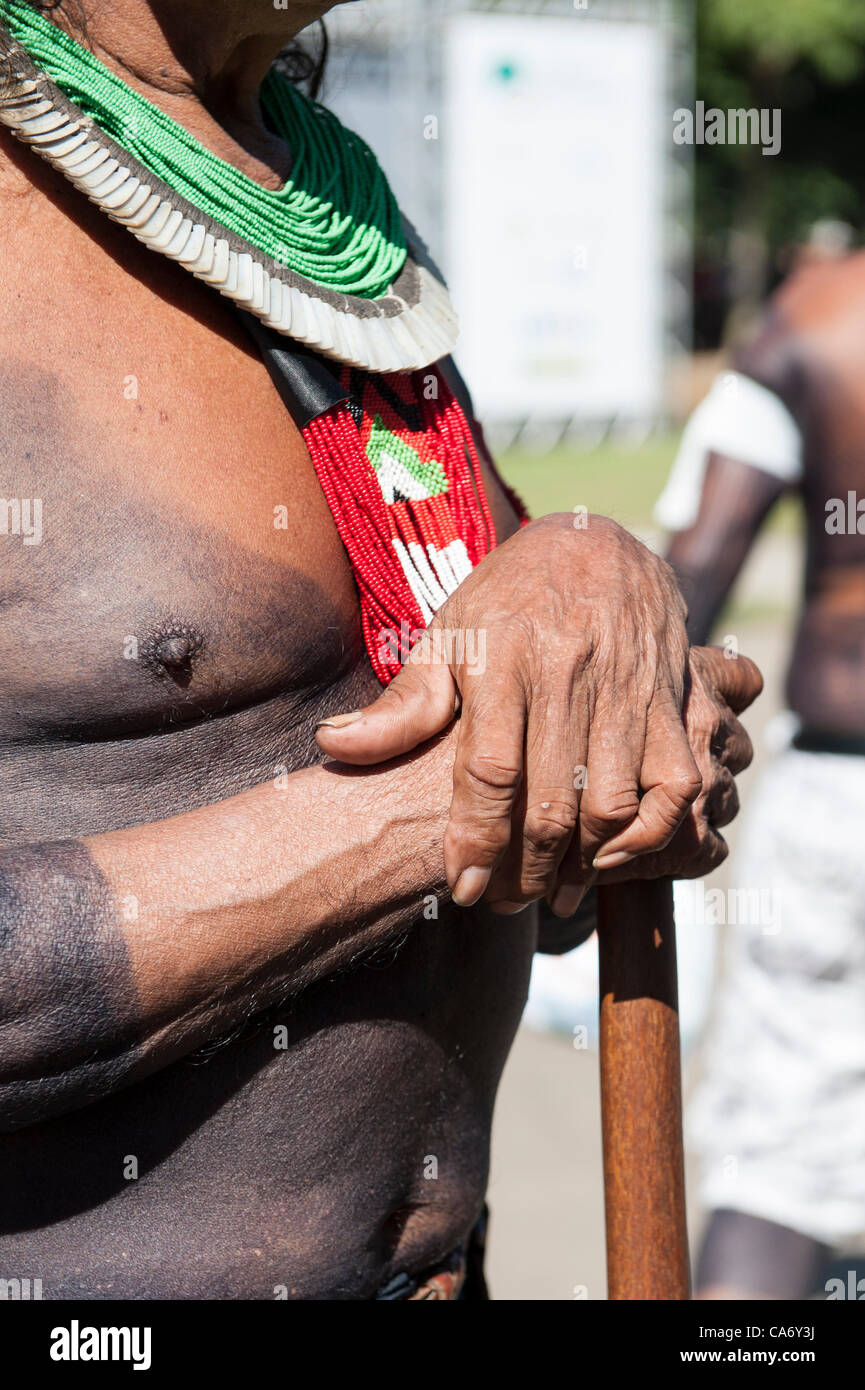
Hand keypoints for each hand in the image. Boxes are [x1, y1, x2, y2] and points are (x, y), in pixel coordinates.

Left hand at [315, 513, 760, 913]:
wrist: (596, 542)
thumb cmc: (506, 599)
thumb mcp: (446, 636)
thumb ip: (401, 704)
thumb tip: (333, 746)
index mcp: (503, 656)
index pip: (489, 771)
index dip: (476, 841)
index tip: (465, 890)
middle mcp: (568, 672)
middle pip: (550, 801)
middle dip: (525, 871)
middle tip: (505, 905)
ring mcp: (627, 686)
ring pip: (611, 803)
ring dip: (583, 866)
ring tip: (554, 892)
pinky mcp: (675, 697)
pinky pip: (677, 784)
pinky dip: (653, 833)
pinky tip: (616, 855)